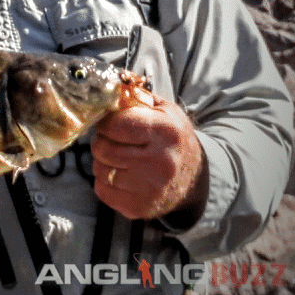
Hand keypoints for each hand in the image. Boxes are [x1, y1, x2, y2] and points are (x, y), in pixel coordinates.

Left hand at [90, 93, 207, 221]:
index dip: (106, 122)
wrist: (195, 180)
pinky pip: (102, 189)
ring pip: (99, 169)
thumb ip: (137, 97)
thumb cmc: (174, 140)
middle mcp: (159, 162)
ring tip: (120, 157)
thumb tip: (109, 86)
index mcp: (165, 132)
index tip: (110, 123)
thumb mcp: (165, 111)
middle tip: (113, 140)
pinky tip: (122, 175)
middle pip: (102, 148)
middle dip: (102, 141)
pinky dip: (105, 181)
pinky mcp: (138, 208)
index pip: (115, 124)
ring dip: (103, 161)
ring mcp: (148, 188)